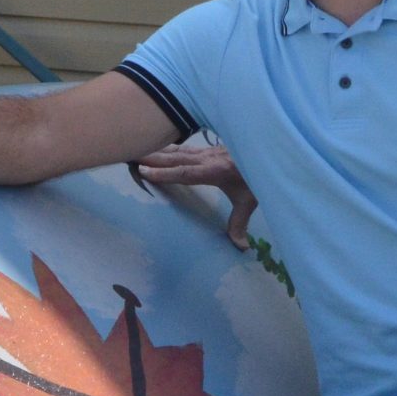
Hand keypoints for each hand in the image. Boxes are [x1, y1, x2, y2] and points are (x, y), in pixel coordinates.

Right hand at [134, 143, 257, 247]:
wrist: (269, 151)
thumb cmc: (259, 177)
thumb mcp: (250, 201)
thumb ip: (240, 223)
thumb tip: (241, 247)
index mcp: (215, 170)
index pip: (185, 173)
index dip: (164, 173)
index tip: (144, 172)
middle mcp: (207, 158)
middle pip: (175, 159)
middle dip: (151, 158)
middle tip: (127, 157)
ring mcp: (206, 152)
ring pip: (177, 152)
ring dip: (156, 152)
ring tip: (135, 151)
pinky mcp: (207, 150)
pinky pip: (183, 149)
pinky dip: (167, 148)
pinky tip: (157, 148)